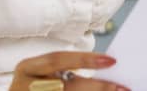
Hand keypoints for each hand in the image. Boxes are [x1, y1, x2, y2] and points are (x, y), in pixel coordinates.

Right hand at [9, 51, 129, 90]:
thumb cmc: (33, 86)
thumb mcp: (41, 74)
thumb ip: (65, 71)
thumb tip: (104, 67)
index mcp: (27, 68)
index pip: (58, 59)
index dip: (85, 59)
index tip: (111, 61)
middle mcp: (24, 85)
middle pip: (67, 86)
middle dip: (97, 87)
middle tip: (121, 88)